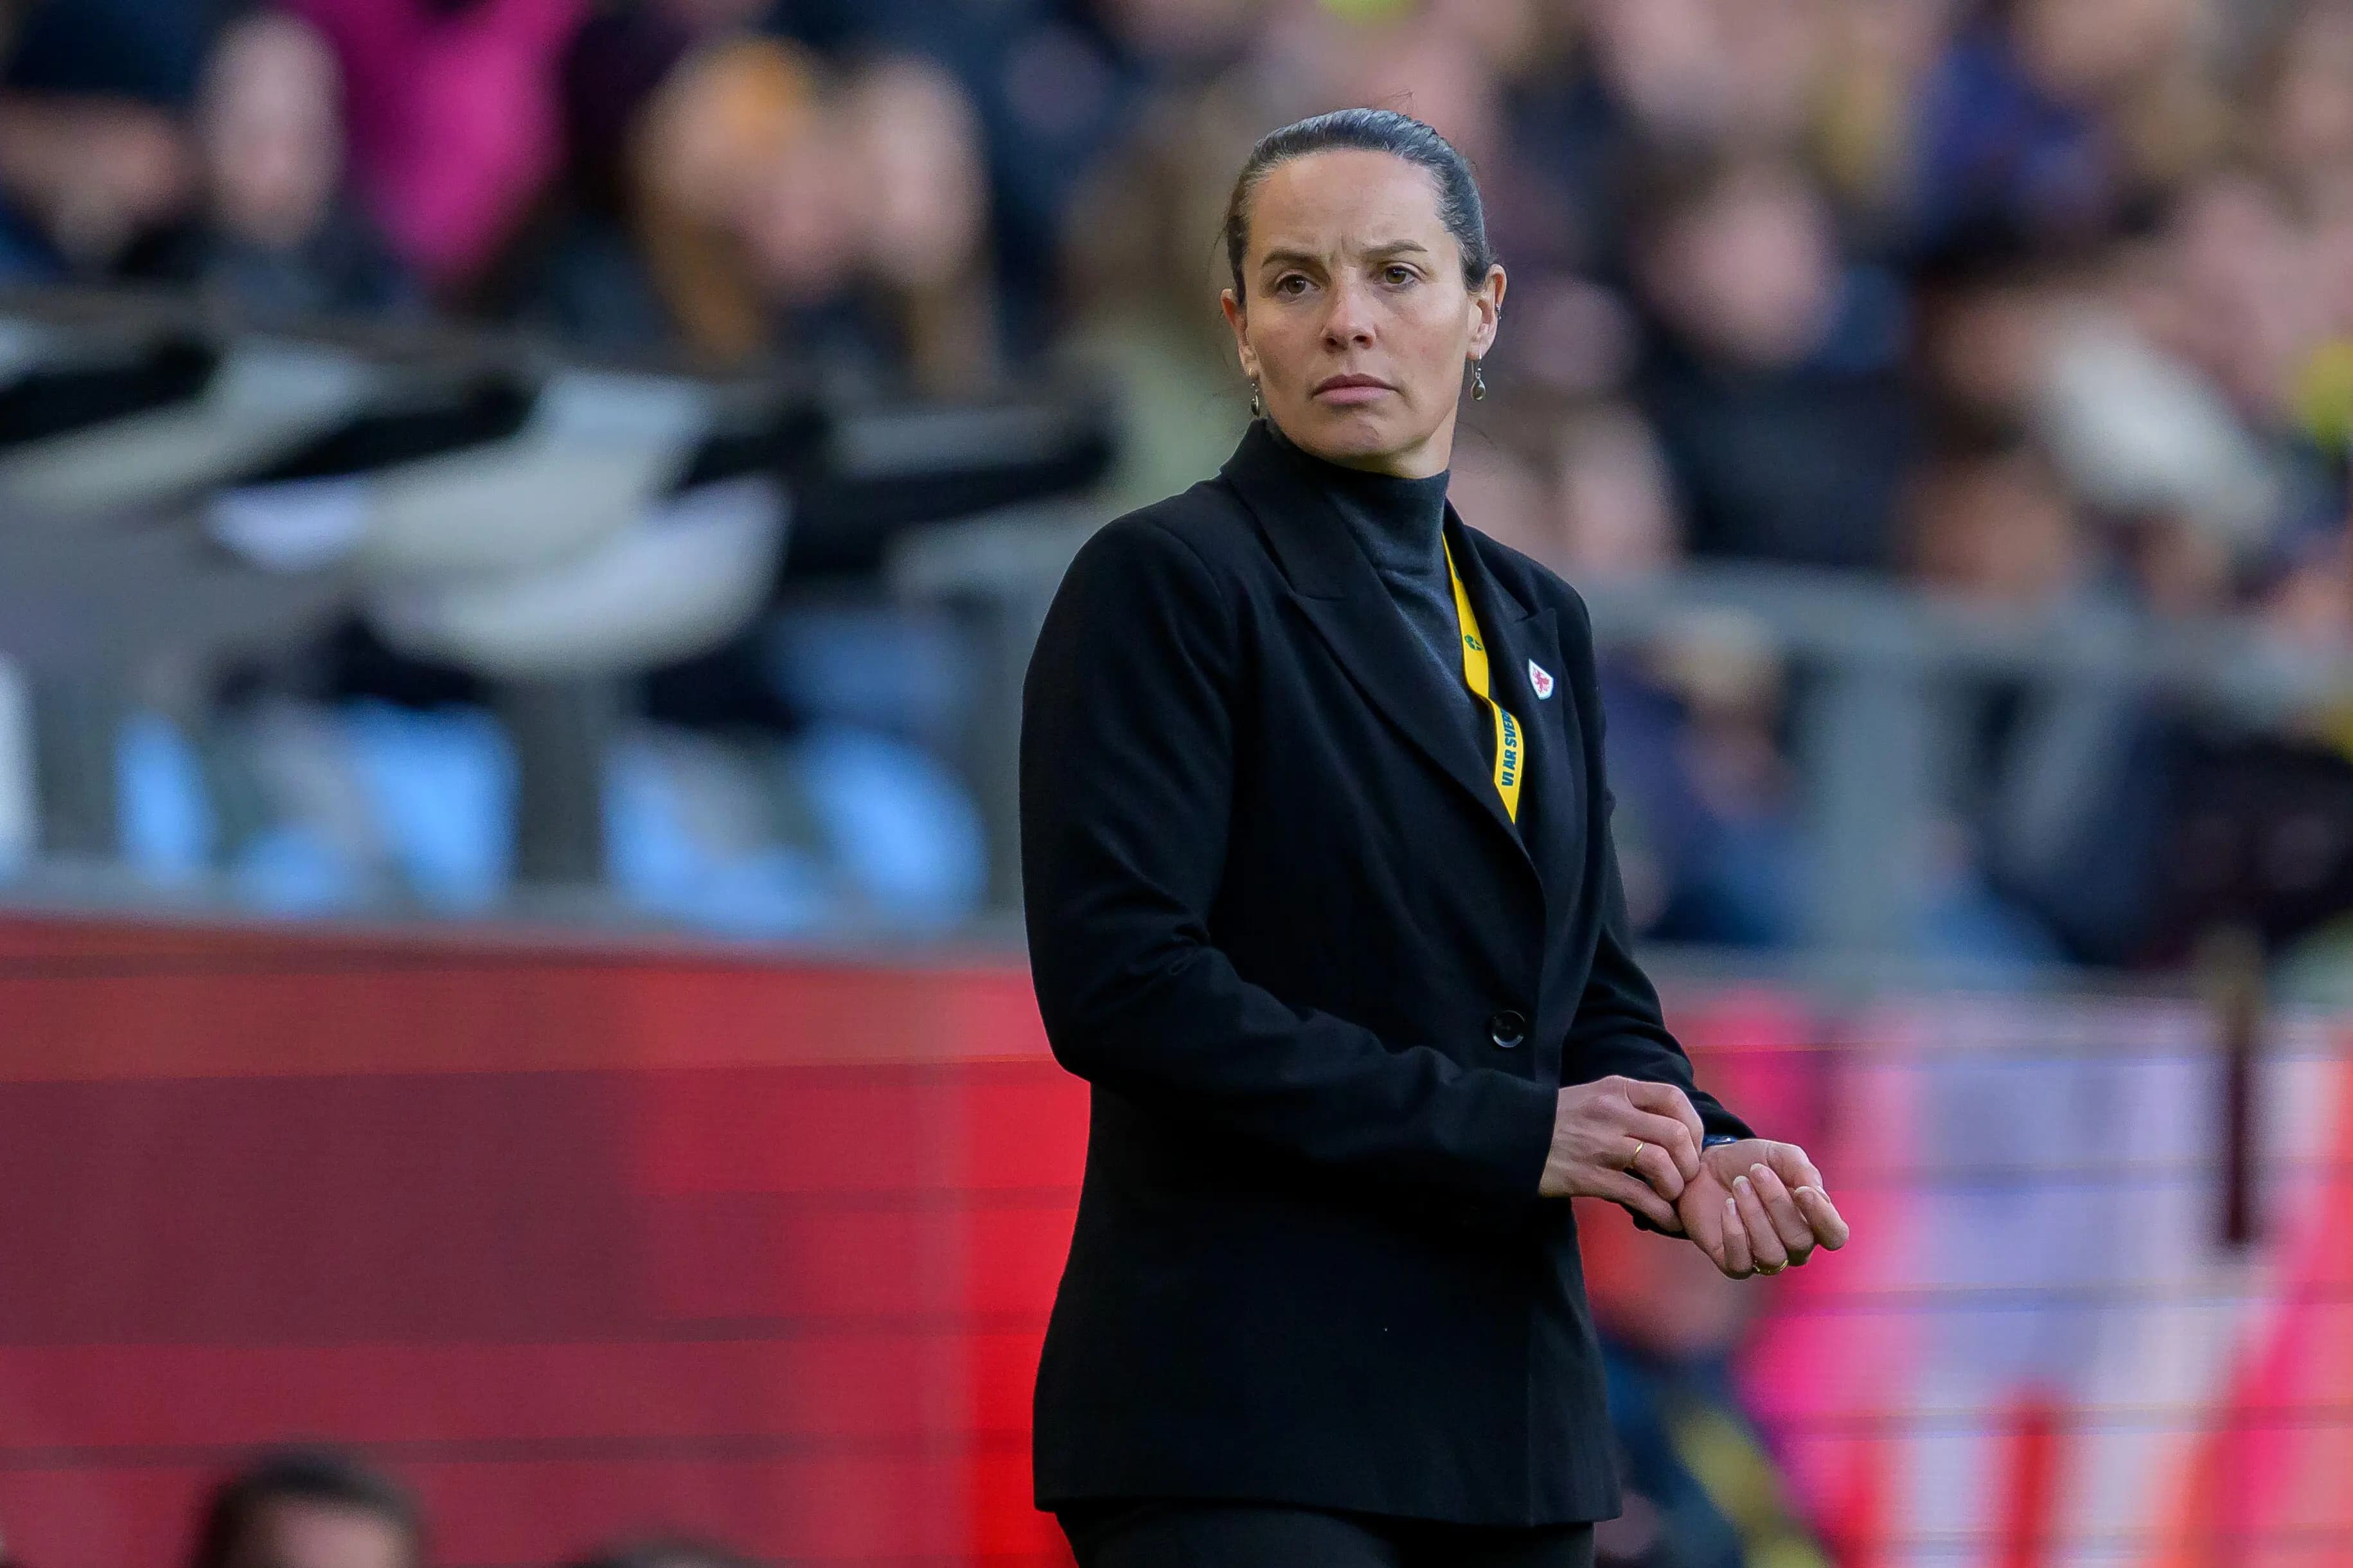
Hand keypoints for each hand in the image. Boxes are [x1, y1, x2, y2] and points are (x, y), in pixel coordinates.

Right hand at [1538, 1076, 1705, 1229]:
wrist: (1509, 1137)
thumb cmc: (1556, 1121)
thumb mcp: (1593, 1097)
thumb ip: (1630, 1106)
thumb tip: (1672, 1129)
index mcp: (1616, 1089)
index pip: (1673, 1097)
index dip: (1694, 1125)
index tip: (1691, 1145)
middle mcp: (1613, 1113)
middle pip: (1676, 1134)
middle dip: (1690, 1162)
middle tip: (1685, 1177)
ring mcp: (1601, 1145)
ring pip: (1662, 1164)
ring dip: (1675, 1187)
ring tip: (1670, 1196)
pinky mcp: (1590, 1177)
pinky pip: (1638, 1196)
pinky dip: (1660, 1212)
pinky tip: (1665, 1219)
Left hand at [1677, 1139, 1849, 1277]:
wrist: (1706, 1166)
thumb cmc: (1750, 1162)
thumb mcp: (1779, 1155)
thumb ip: (1803, 1171)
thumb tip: (1817, 1195)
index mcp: (1813, 1221)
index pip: (1835, 1235)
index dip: (1823, 1217)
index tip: (1801, 1190)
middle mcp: (1793, 1246)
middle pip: (1800, 1241)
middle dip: (1777, 1203)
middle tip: (1756, 1172)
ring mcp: (1764, 1258)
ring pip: (1771, 1254)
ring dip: (1754, 1215)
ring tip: (1739, 1185)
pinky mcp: (1733, 1263)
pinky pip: (1741, 1263)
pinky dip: (1734, 1232)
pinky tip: (1727, 1206)